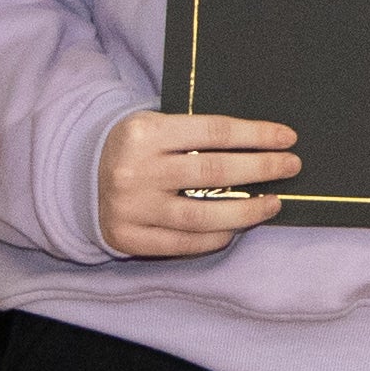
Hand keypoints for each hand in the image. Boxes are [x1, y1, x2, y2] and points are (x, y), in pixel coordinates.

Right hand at [100, 110, 297, 258]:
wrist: (77, 175)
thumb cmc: (138, 149)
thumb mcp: (158, 127)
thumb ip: (198, 135)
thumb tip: (263, 146)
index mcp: (144, 132)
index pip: (214, 132)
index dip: (256, 135)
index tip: (288, 138)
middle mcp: (135, 170)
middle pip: (214, 172)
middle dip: (261, 169)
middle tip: (291, 166)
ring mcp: (129, 207)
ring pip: (202, 215)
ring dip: (247, 211)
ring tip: (273, 203)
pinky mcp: (126, 236)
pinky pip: (182, 243)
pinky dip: (215, 237)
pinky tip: (236, 229)